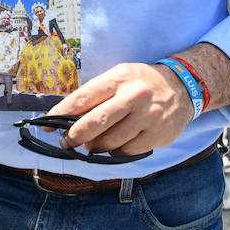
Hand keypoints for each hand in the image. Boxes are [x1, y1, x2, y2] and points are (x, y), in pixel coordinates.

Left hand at [47, 62, 192, 156]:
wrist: (182, 86)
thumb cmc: (141, 82)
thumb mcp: (119, 76)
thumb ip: (96, 94)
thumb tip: (67, 116)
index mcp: (118, 78)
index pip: (83, 98)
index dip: (61, 113)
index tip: (47, 125)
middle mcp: (132, 96)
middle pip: (95, 123)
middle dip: (74, 136)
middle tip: (66, 142)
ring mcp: (146, 117)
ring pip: (110, 142)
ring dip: (94, 148)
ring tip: (90, 145)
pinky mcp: (156, 134)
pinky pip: (127, 151)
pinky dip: (115, 153)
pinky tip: (112, 147)